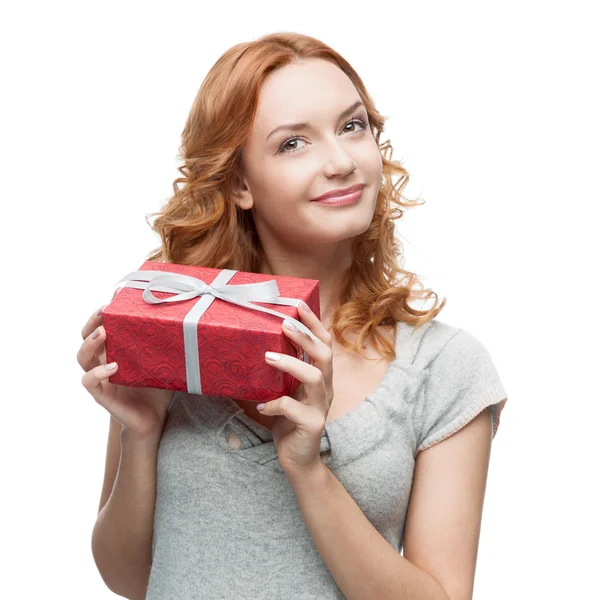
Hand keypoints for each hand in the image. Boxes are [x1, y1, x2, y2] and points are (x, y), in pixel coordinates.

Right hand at [77, 289, 174, 440]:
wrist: (154, 420)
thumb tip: (186, 321)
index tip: (116, 293)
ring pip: (82, 357)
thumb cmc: (157, 388)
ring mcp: (100, 378)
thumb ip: (166, 344)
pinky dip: (97, 373)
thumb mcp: (162, 362)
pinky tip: (112, 367)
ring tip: (104, 333)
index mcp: (115, 349)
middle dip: (93, 321)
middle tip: (104, 310)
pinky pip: (89, 382)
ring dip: (90, 343)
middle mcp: (103, 360)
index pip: (103, 325)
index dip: (106, 310)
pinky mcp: (101, 396)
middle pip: (86, 336)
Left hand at [258, 301, 333, 476]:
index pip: (324, 344)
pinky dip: (276, 404)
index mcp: (320, 378)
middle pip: (325, 355)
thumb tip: (251, 348)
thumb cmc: (288, 423)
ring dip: (291, 364)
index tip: (298, 305)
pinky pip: (294, 409)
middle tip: (284, 325)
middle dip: (305, 337)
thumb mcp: (285, 392)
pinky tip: (262, 406)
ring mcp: (321, 407)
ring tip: (268, 357)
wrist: (299, 461)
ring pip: (314, 377)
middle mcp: (325, 389)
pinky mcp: (312, 425)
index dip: (314, 324)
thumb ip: (278, 374)